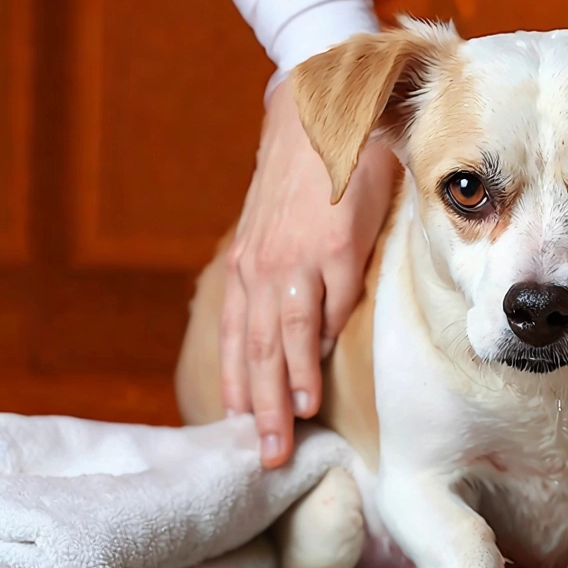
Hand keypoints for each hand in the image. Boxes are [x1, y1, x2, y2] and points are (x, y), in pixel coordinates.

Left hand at [221, 77, 396, 466]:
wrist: (323, 109)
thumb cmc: (307, 175)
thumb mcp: (278, 228)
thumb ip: (281, 275)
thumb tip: (299, 329)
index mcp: (246, 267)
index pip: (235, 341)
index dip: (235, 389)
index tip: (238, 433)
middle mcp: (261, 269)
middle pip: (254, 353)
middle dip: (256, 411)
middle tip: (263, 458)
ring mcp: (295, 261)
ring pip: (281, 340)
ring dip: (283, 392)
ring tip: (287, 434)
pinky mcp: (332, 249)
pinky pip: (323, 309)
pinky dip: (315, 350)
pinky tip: (314, 383)